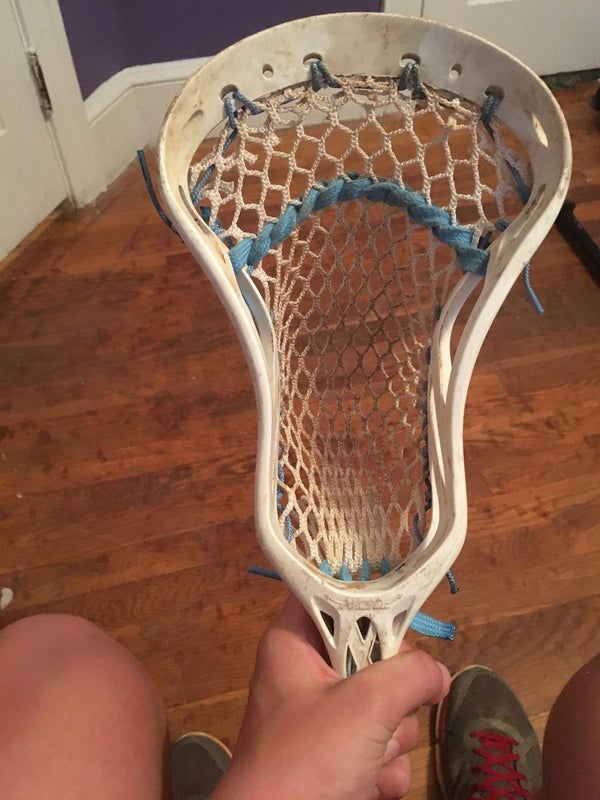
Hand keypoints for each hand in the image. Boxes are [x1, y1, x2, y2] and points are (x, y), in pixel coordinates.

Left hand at [212, 596, 449, 799]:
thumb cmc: (306, 762)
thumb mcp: (364, 705)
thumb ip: (410, 675)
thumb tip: (438, 674)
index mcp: (294, 642)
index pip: (335, 594)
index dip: (371, 602)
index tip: (403, 619)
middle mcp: (309, 674)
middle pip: (375, 655)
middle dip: (390, 696)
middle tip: (378, 713)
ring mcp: (326, 720)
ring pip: (386, 706)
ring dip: (390, 740)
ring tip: (366, 761)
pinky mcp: (340, 758)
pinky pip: (382, 746)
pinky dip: (384, 769)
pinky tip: (368, 785)